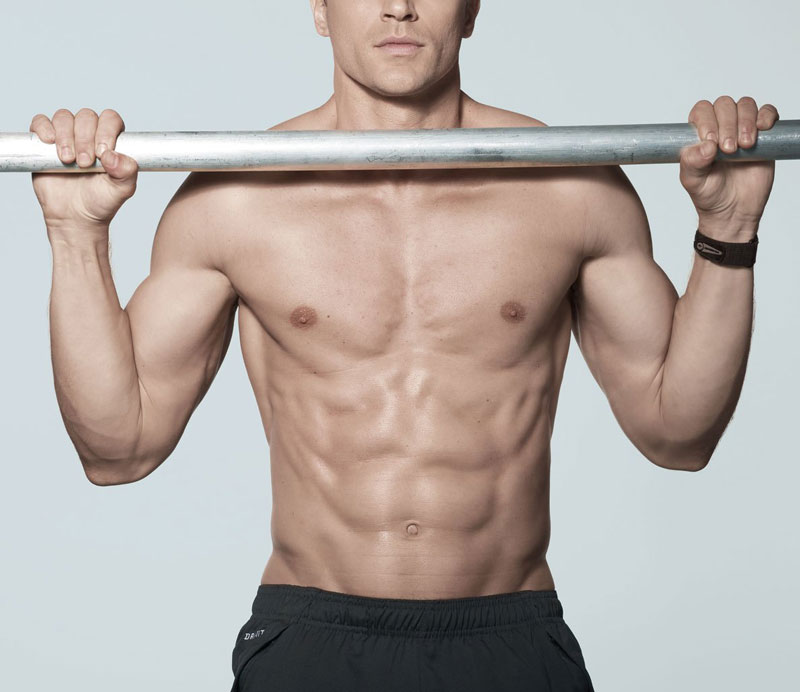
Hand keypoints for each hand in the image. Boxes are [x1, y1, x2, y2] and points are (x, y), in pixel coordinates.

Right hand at [29, 108, 137, 243]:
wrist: (75, 216)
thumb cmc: (100, 201)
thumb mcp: (121, 190)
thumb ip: (126, 172)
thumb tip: (112, 155)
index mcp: (111, 140)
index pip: (110, 119)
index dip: (106, 131)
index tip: (102, 153)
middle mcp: (89, 134)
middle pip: (86, 116)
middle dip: (85, 138)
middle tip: (84, 163)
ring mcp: (66, 136)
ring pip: (64, 117)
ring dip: (65, 136)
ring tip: (68, 160)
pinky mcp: (45, 142)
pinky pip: (40, 122)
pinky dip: (43, 128)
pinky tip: (49, 142)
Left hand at [679, 96, 778, 239]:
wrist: (733, 211)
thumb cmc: (709, 194)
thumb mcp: (693, 182)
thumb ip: (692, 163)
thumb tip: (706, 145)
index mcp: (699, 134)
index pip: (701, 111)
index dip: (706, 120)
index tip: (711, 142)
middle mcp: (720, 127)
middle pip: (724, 104)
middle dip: (727, 123)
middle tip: (729, 149)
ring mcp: (742, 129)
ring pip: (745, 105)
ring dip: (746, 121)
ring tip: (745, 146)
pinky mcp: (764, 135)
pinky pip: (768, 113)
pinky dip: (766, 116)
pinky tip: (762, 130)